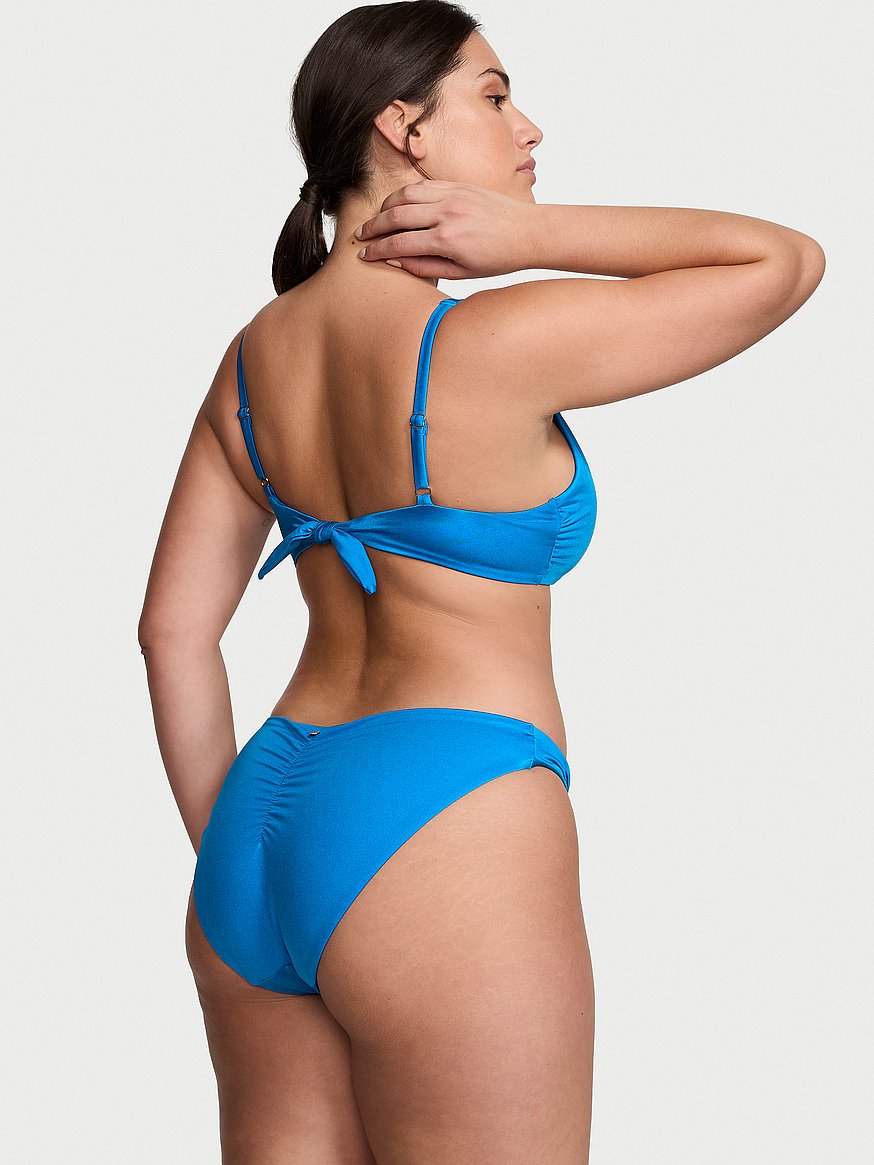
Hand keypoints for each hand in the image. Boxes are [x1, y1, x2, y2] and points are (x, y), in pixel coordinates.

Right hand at [355, 179, 532, 279]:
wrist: (527, 232)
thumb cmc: (497, 258)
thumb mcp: (462, 273)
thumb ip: (427, 267)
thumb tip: (396, 261)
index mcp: (447, 240)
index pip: (400, 243)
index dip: (377, 250)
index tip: (364, 255)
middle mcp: (446, 213)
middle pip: (395, 216)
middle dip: (373, 228)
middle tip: (359, 236)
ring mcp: (451, 195)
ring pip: (405, 196)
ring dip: (384, 207)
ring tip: (375, 220)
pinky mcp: (457, 185)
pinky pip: (421, 186)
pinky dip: (404, 194)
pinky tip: (397, 204)